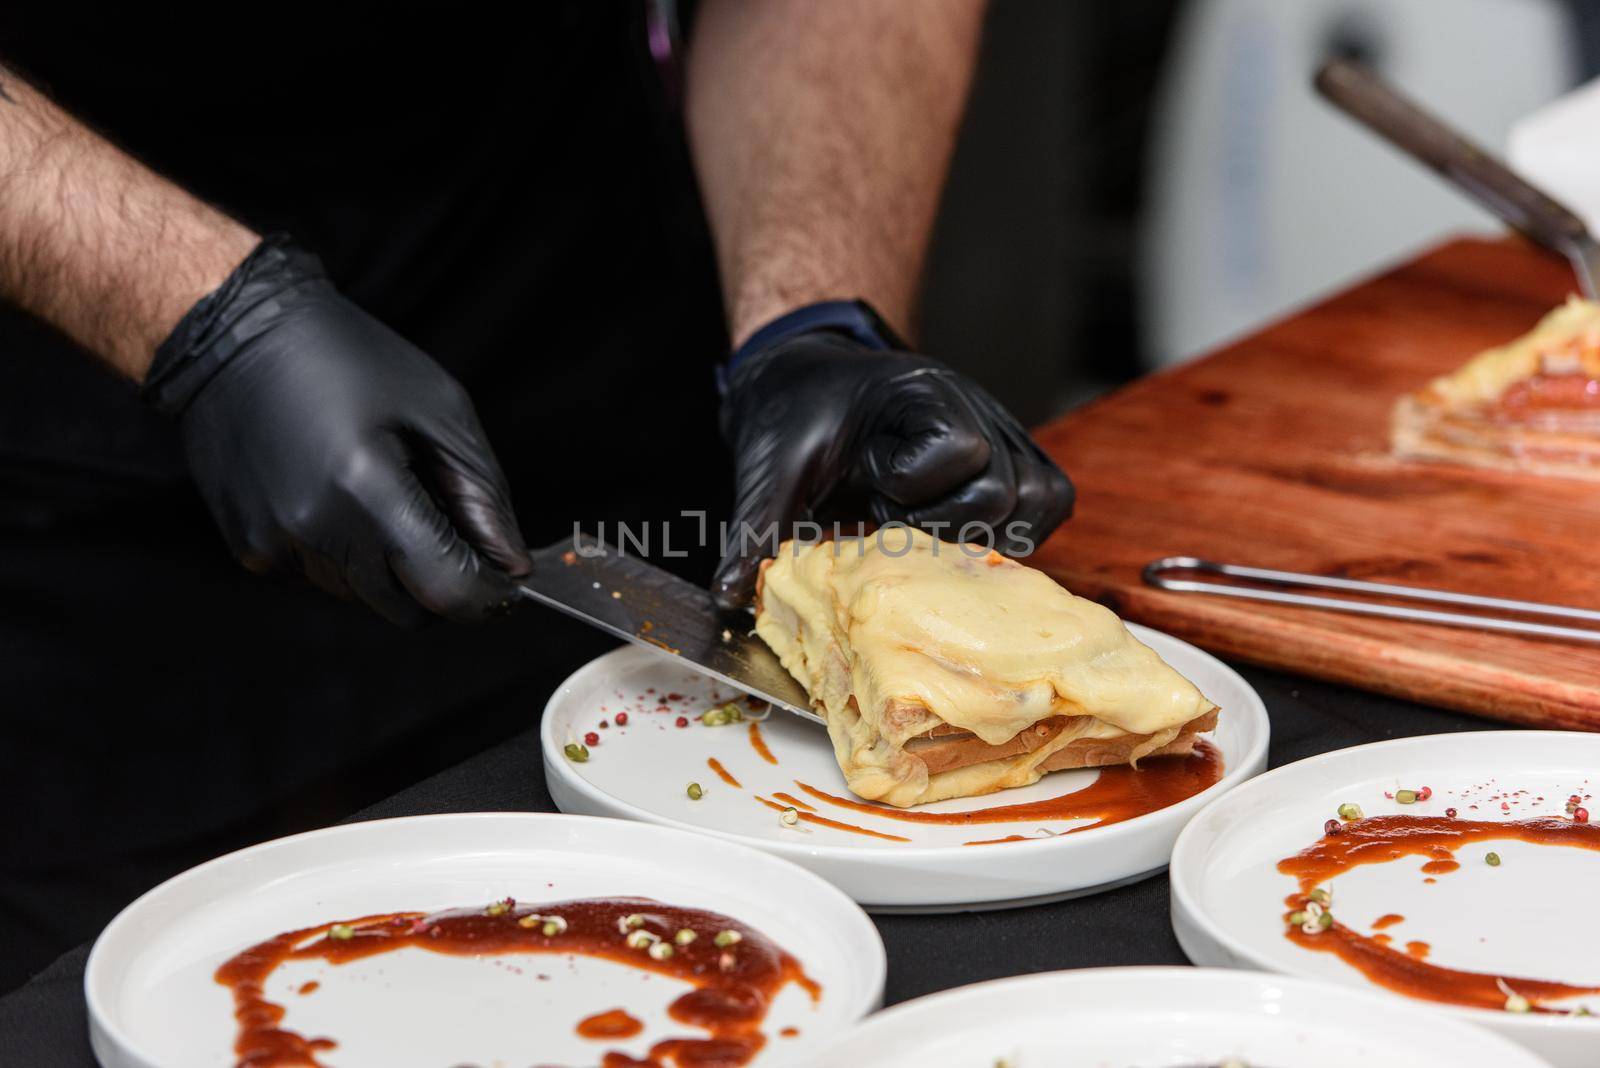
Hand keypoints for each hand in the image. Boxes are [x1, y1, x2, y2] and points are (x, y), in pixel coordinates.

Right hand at [144, 238, 529, 625]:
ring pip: (366, 598)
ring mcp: (276, 546)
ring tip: (382, 492)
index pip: (447, 590)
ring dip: (392, 568)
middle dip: (443, 583)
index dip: (488, 594)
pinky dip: (348, 555)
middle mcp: (314, 531)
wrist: (237, 335)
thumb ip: (484, 498)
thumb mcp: (441, 411)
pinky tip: (337, 494)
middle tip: (447, 526)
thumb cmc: (347, 358)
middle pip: (408, 610)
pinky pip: (323, 579)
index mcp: (366, 491)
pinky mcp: (252, 550)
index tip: (505, 580)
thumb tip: (512, 566)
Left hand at [713, 328, 1073, 608]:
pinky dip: (1013, 532)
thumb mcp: (769, 466)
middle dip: (944, 523)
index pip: (962, 450)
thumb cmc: (793, 412)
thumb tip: (728, 596)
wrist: (808, 378)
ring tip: (927, 535)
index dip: (912, 486)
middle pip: (1007, 490)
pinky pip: (1046, 502)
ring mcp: (1001, 433)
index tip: (870, 492)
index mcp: (922, 394)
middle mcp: (977, 408)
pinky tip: (958, 542)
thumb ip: (756, 527)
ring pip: (1040, 499)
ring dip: (985, 534)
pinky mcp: (1010, 460)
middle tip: (893, 523)